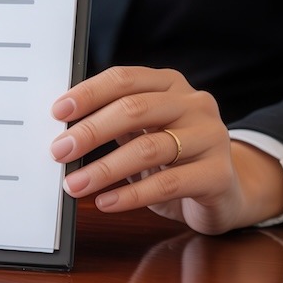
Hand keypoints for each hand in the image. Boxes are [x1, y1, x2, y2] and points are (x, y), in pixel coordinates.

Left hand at [49, 66, 282, 233]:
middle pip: (135, 110)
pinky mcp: (218, 174)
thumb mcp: (141, 132)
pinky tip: (105, 203)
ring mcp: (211, 137)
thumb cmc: (171, 157)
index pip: (124, 79)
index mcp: (169, 85)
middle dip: (91, 131)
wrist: (225, 190)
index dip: (88, 93)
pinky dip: (131, 195)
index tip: (57, 112)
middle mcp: (194, 104)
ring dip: (104, 169)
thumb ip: (111, 123)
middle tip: (59, 152)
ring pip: (150, 148)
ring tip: (74, 185)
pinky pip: (168, 184)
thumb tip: (61, 132)